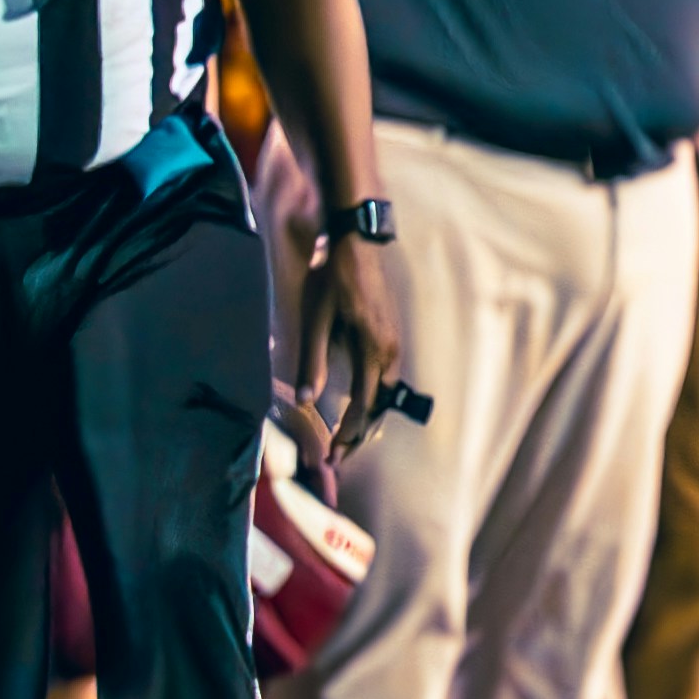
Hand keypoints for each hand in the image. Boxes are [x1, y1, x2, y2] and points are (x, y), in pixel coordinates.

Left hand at [294, 231, 408, 450]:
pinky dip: (375, 397)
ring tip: (348, 435)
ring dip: (368, 415)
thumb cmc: (333, 279)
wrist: (357, 242)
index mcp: (373, 351)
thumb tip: (304, 400)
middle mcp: (390, 351)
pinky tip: (361, 401)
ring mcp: (394, 342)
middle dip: (360, 432)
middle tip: (339, 455)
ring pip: (385, 392)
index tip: (333, 456)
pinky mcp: (391, 333)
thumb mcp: (316, 320)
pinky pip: (388, 376)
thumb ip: (312, 361)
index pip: (362, 406)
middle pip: (379, 405)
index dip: (348, 434)